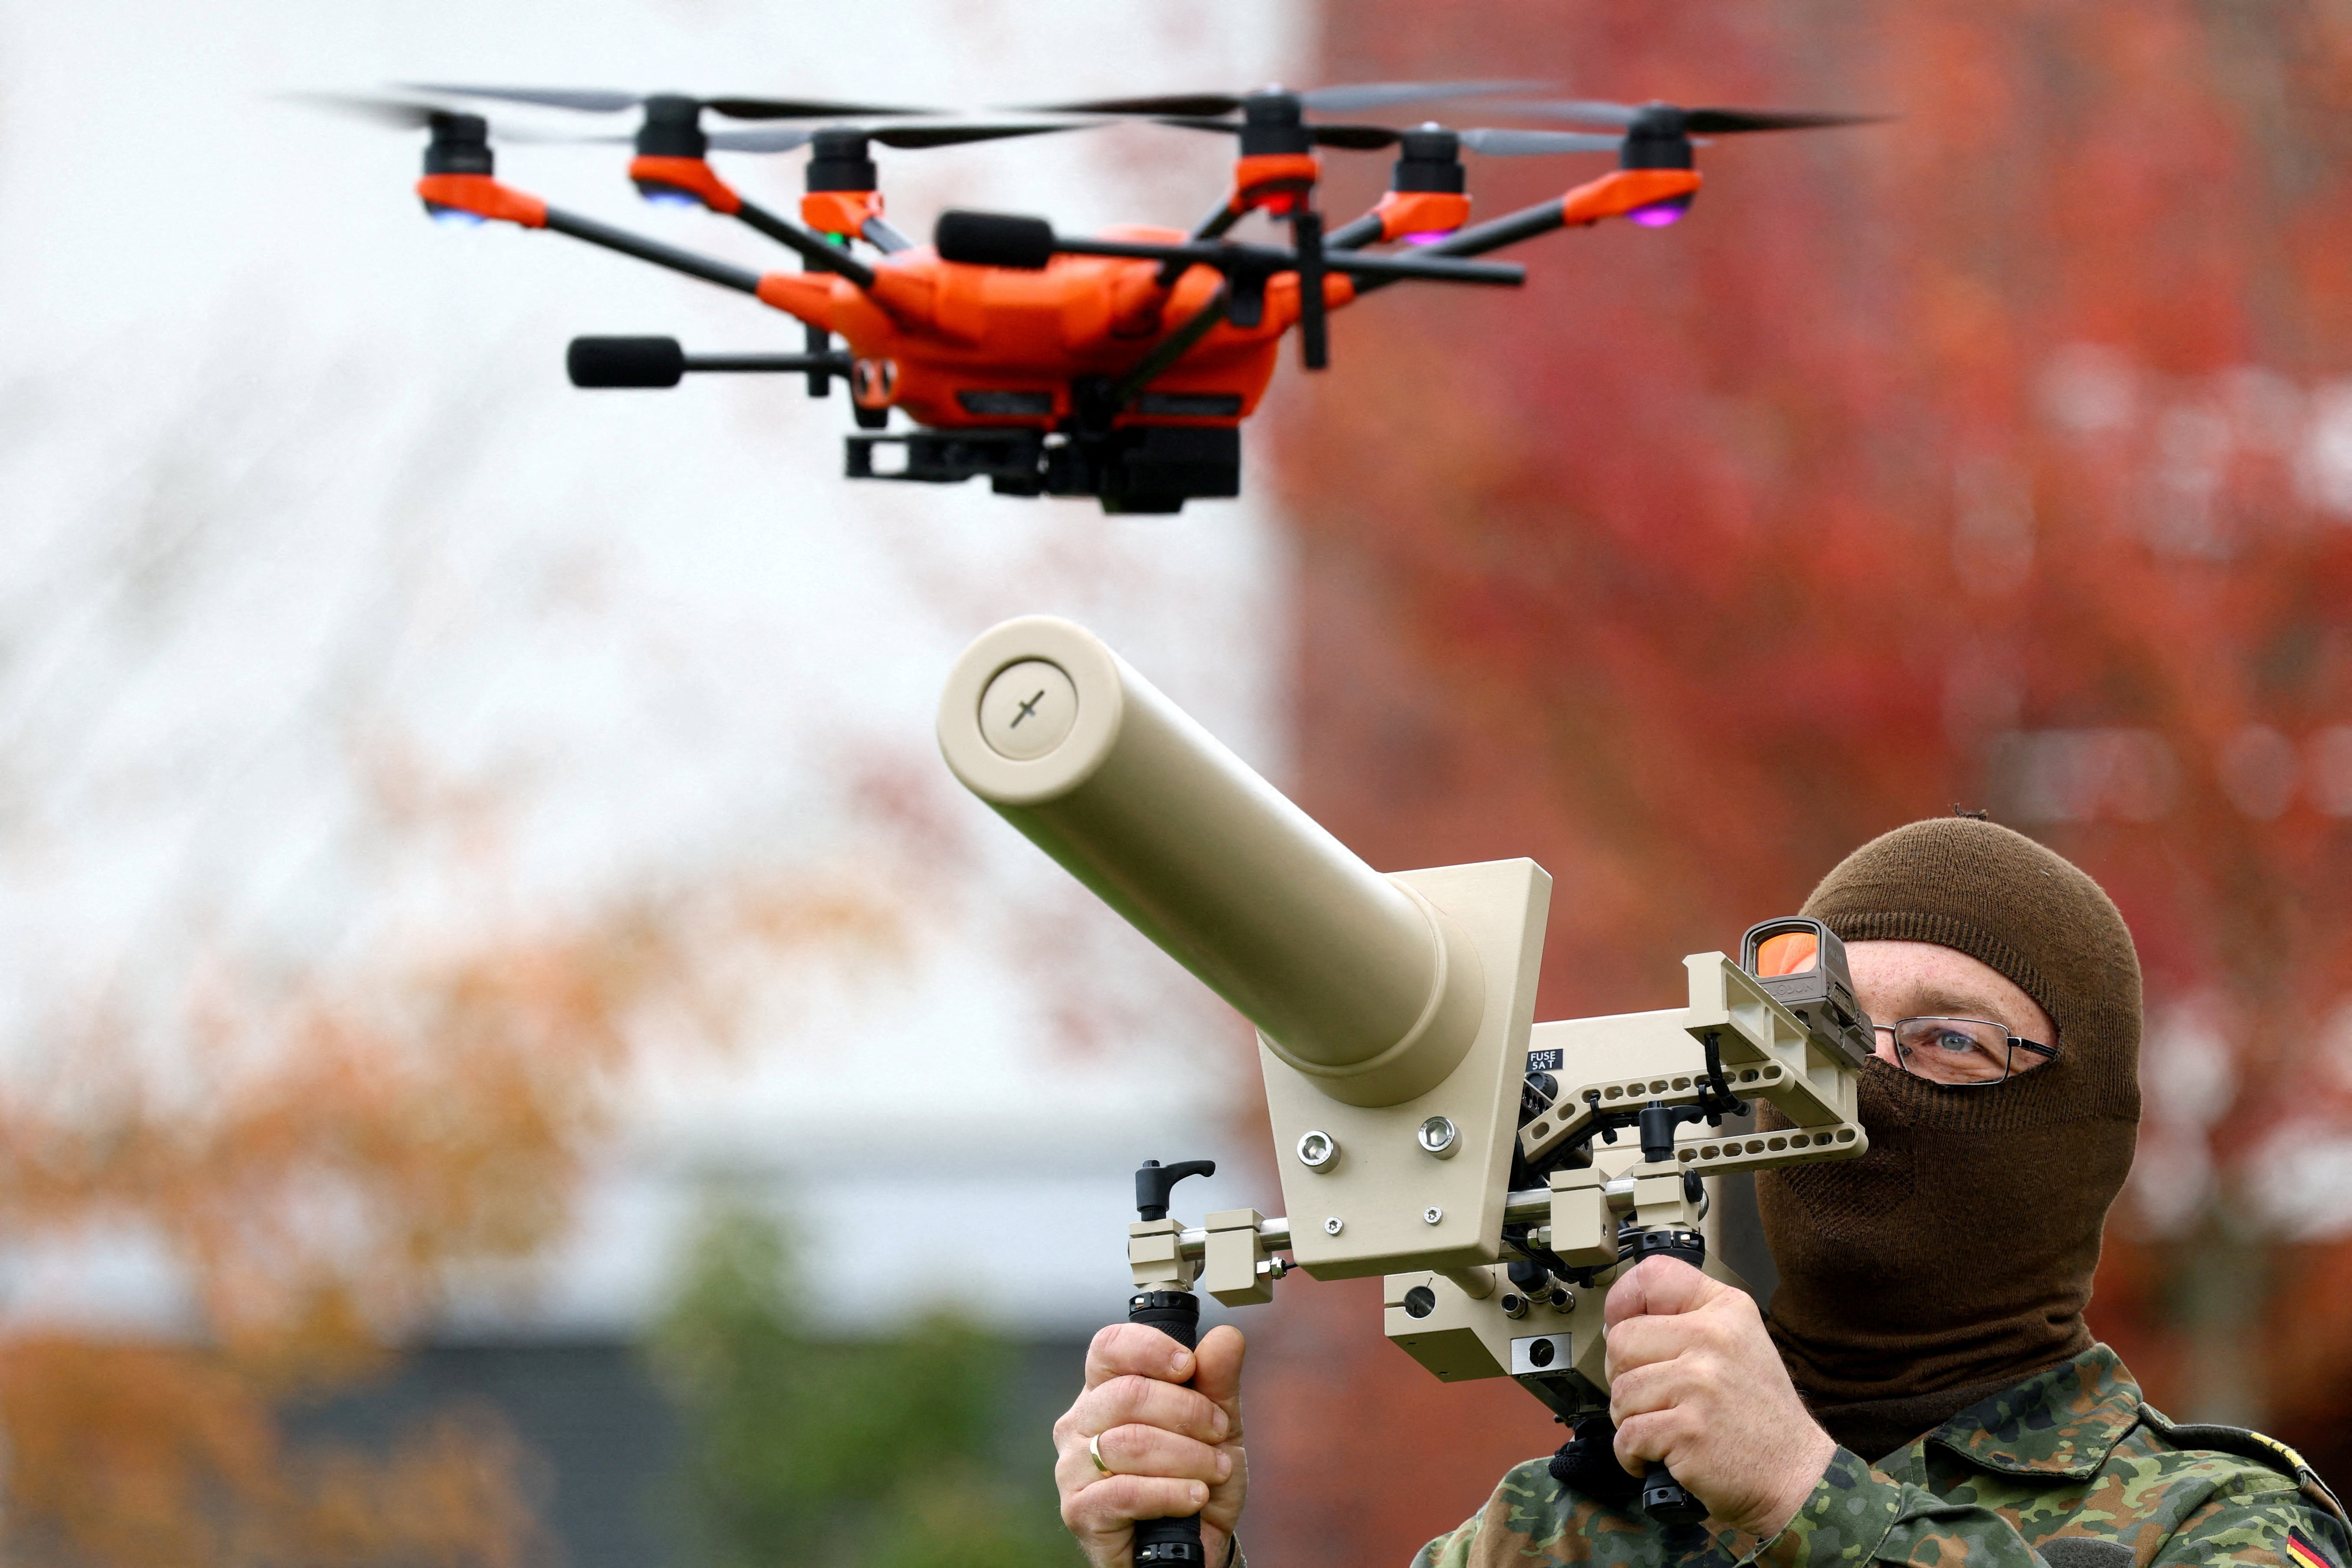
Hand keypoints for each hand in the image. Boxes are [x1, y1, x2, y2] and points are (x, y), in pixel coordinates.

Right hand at [1053, 1321, 1246, 1567]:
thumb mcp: (1219, 1426)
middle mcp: (1079, 1422)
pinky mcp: (1080, 1511)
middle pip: (1128, 1394)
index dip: (1149, 1349)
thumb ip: (1218, 1381)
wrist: (1196, 1546)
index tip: (1188, 1366)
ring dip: (1188, 1457)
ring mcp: (1072, 1467)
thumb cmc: (1197, 1477)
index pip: (1109, 1347)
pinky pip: (1126, 1491)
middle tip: (1219, 1432)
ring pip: (1130, 1443)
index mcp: (1105, 1389)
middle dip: (1188, 1412)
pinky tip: (1195, 1497)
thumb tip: (1226, 1336)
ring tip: (1215, 1471)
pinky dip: (1171, 1492)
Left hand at [1604, 1256, 1834, 1538]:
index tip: (1620, 1325)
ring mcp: (1700, 1383)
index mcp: (1725, 1310)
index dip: (1623, 1301)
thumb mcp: (1739, 1344)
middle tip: (1652, 1398)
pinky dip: (1632, 1455)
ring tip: (1664, 1429)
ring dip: (1631, 1420)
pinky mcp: (1688, 1429)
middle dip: (1623, 1375)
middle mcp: (1713, 1338)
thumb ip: (1688, 1323)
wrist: (1797, 1475)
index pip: (1653, 1275)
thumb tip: (1617, 1323)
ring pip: (1620, 1392)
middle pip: (1621, 1339)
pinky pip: (1627, 1436)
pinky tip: (1658, 1457)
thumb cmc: (1760, 1416)